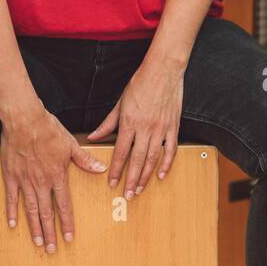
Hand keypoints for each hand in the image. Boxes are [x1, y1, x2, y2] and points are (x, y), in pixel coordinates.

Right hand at [1, 106, 105, 251]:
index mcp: (57, 176)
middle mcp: (41, 182)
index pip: (64, 206)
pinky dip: (11, 211)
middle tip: (51, 249)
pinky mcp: (11, 176)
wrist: (24, 120)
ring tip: (36, 242)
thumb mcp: (71, 144)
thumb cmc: (48, 129)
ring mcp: (25, 181)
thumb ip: (85, 160)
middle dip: (49, 233)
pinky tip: (12, 224)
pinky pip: (11, 197)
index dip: (67, 223)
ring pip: (31, 209)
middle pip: (46, 213)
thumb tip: (101, 169)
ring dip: (34, 227)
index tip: (69, 238)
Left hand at [86, 58, 183, 199]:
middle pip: (137, 160)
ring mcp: (161, 129)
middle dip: (131, 180)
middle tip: (127, 195)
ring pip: (153, 159)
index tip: (112, 183)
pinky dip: (167, 164)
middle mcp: (145, 128)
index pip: (120, 152)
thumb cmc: (140, 84)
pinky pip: (171, 150)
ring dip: (146, 177)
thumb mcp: (120, 103)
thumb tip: (93, 137)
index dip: (116, 169)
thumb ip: (107, 123)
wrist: (163, 71)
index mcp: (129, 122)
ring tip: (140, 190)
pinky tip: (162, 175)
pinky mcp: (173, 127)